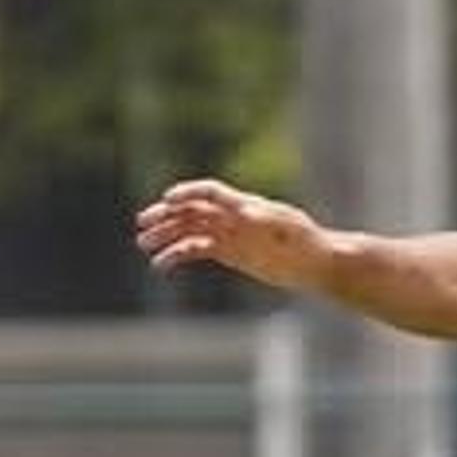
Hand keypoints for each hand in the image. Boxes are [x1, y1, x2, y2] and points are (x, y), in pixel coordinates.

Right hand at [134, 178, 333, 290]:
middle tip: (143, 224)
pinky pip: (197, 249)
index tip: (167, 200)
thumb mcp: (286, 229)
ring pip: (189, 230)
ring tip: (144, 245)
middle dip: (166, 215)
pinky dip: (178, 254)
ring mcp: (228, 234)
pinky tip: (161, 264)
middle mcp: (232, 216)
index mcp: (243, 205)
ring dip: (166, 235)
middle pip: (192, 210)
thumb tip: (245, 214)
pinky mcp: (229, 252)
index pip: (209, 192)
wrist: (314, 262)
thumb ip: (266, 220)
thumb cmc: (305, 241)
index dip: (187, 193)